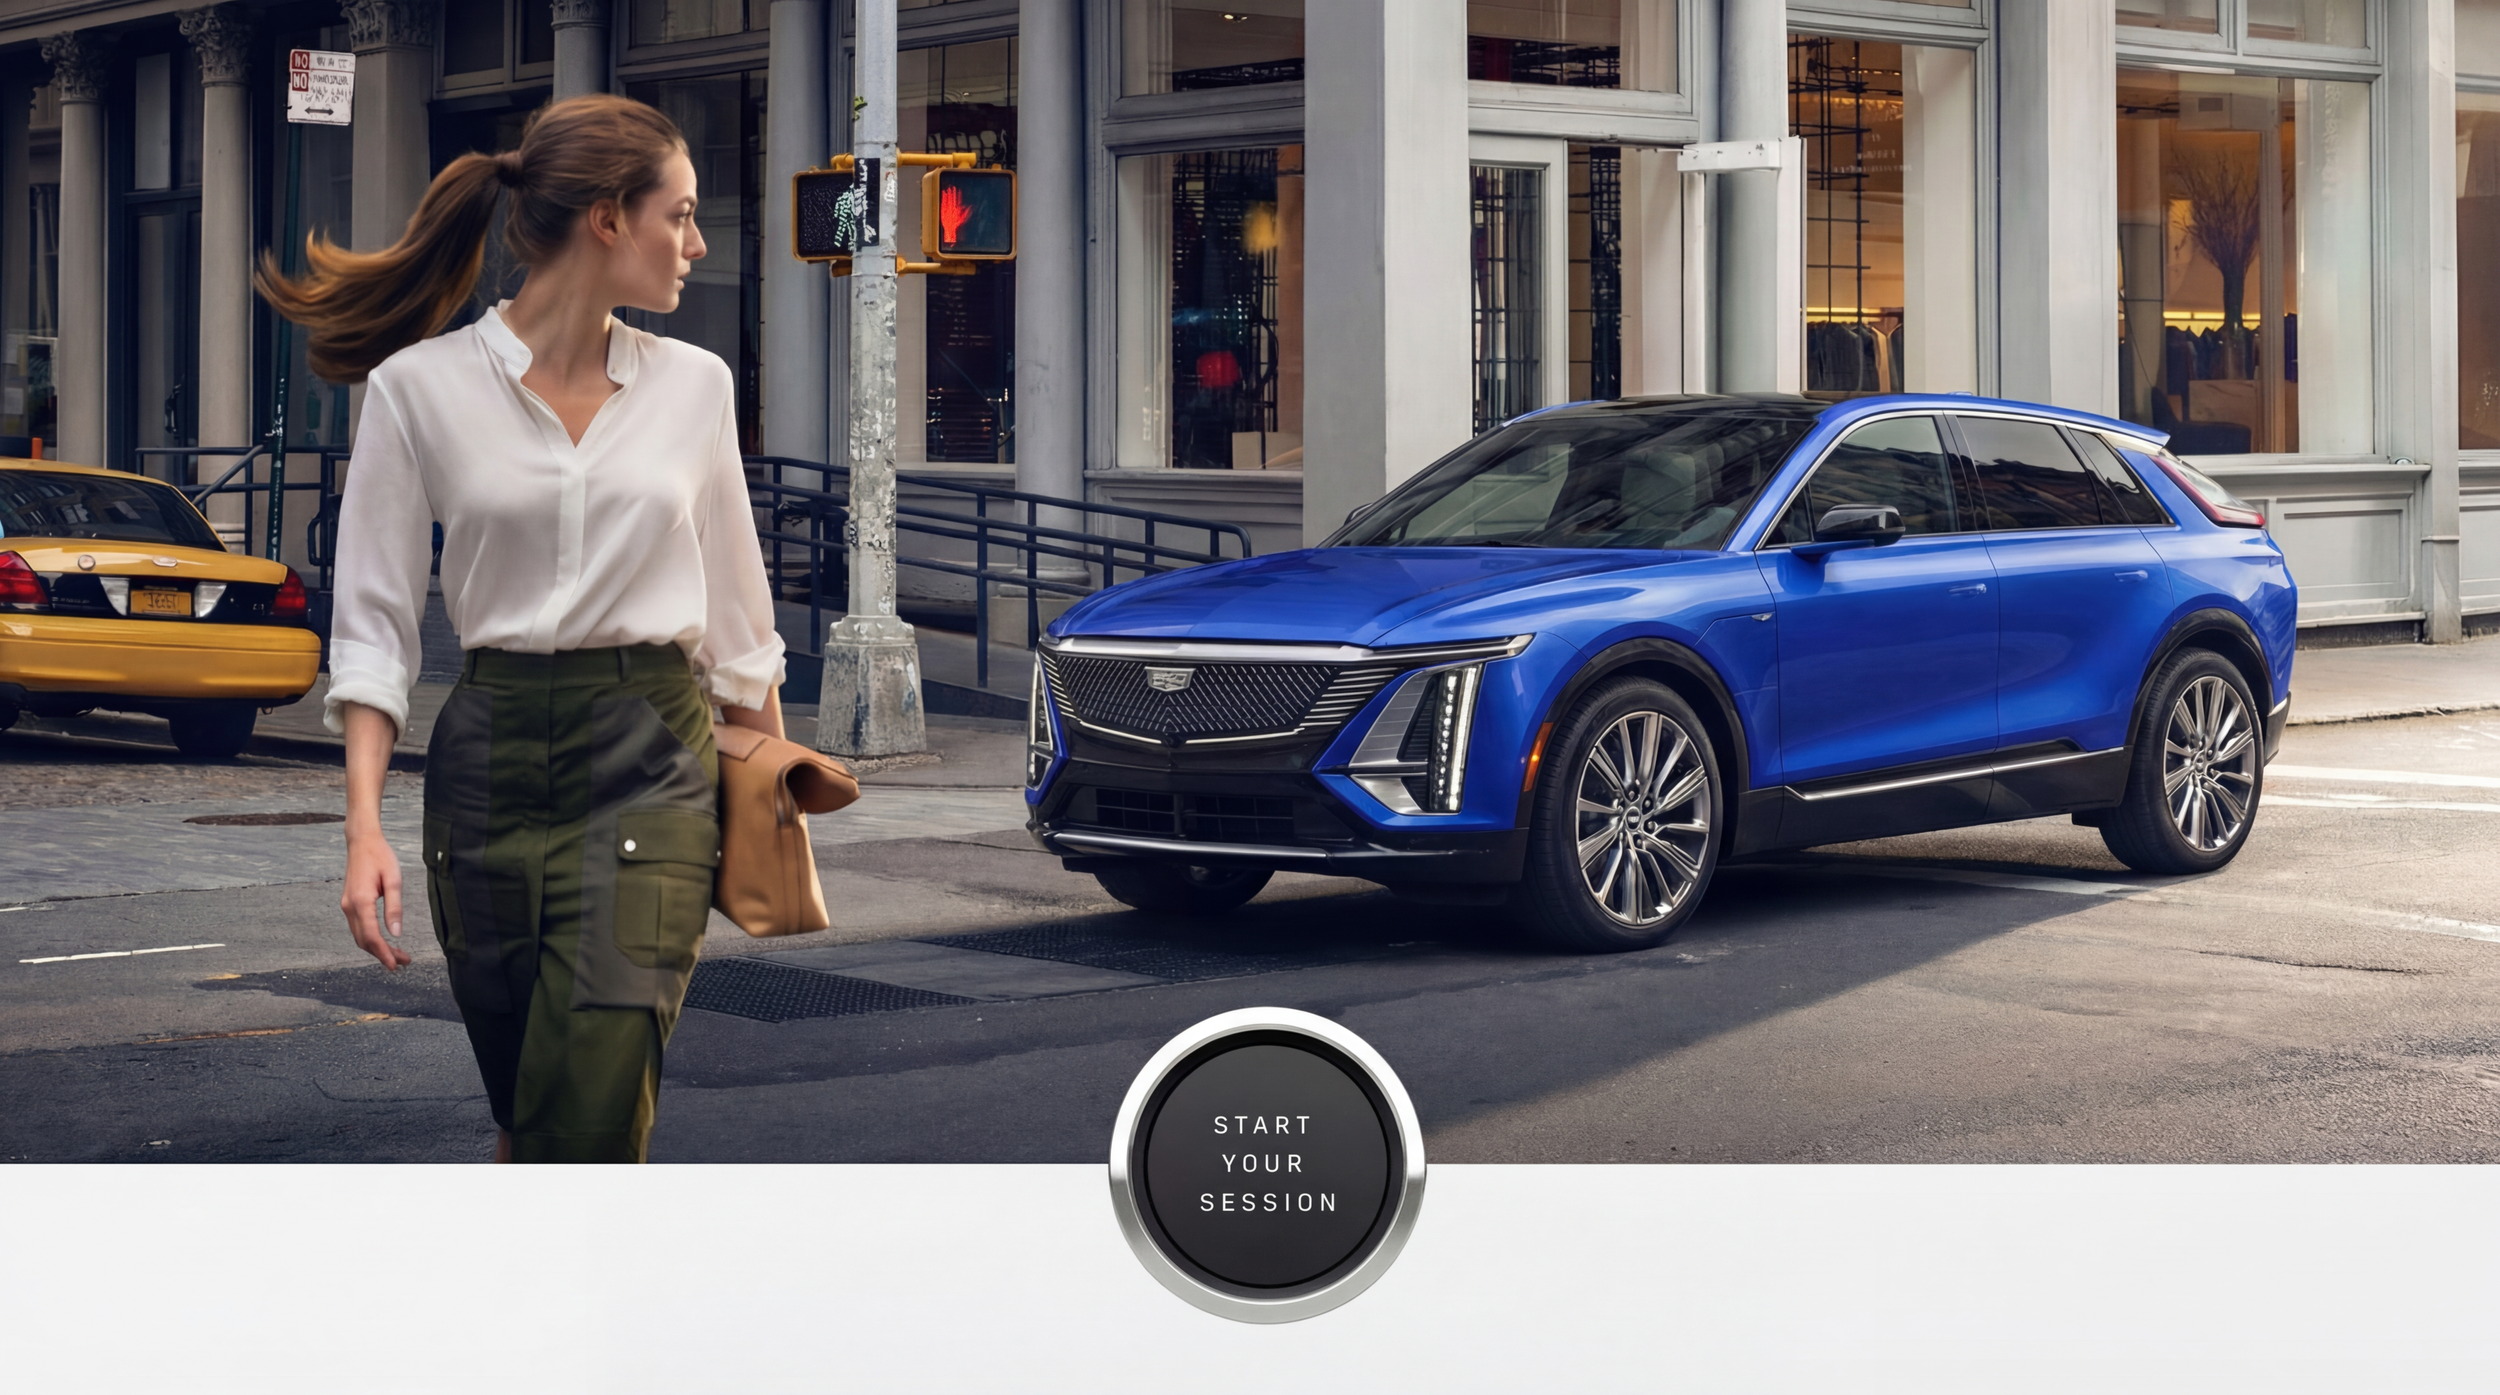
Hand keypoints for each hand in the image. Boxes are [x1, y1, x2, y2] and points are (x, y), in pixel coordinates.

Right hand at [342, 828, 409, 970]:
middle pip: (364, 941)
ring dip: (376, 948)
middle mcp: (349, 907)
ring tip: (398, 954)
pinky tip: (384, 941)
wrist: (361, 842)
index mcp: (361, 901)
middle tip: (404, 962)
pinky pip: (358, 927)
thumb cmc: (380, 857)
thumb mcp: (394, 880)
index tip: (396, 966)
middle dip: (382, 955)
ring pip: (359, 936)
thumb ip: (394, 907)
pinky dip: (370, 938)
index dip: (383, 954)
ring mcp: (347, 906)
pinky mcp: (349, 903)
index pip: (371, 936)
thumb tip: (396, 933)